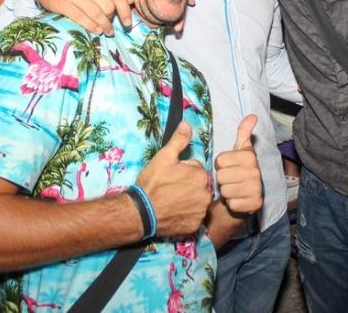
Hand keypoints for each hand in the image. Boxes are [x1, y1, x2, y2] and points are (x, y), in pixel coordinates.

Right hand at [36, 0, 132, 34]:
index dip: (125, 11)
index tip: (127, 23)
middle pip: (108, 6)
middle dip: (112, 18)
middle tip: (110, 24)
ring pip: (96, 14)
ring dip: (104, 26)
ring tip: (107, 30)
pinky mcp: (61, 3)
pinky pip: (82, 18)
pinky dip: (91, 26)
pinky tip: (96, 30)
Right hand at [136, 122, 211, 237]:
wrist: (141, 212)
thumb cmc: (152, 183)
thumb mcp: (164, 157)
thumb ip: (179, 140)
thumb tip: (187, 123)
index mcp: (200, 175)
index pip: (196, 169)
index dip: (183, 171)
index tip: (172, 176)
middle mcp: (206, 193)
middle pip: (199, 185)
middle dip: (188, 185)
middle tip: (171, 188)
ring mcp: (201, 210)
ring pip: (198, 200)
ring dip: (189, 200)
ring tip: (172, 200)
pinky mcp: (195, 225)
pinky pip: (194, 216)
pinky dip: (187, 215)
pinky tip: (175, 212)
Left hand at [215, 114, 262, 214]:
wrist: (247, 196)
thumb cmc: (240, 170)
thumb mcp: (241, 150)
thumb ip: (244, 132)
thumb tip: (252, 116)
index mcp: (249, 156)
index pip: (220, 160)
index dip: (221, 164)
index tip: (229, 166)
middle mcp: (255, 172)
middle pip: (221, 176)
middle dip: (222, 179)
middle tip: (230, 179)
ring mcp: (256, 189)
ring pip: (225, 190)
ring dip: (226, 191)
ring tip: (233, 188)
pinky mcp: (254, 204)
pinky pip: (231, 203)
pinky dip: (232, 203)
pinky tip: (237, 199)